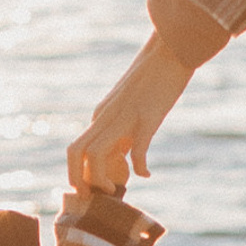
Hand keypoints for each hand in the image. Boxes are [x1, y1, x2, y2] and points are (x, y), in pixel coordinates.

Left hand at [66, 33, 193, 189]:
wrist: (170, 49)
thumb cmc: (153, 78)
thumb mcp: (129, 106)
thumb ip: (122, 131)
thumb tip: (125, 159)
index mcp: (100, 115)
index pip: (78, 150)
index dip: (82, 173)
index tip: (100, 185)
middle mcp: (105, 117)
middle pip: (76, 152)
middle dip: (79, 180)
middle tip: (94, 196)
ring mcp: (124, 117)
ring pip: (96, 154)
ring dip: (101, 178)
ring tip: (117, 188)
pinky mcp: (147, 117)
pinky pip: (137, 150)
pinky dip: (140, 168)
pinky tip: (147, 173)